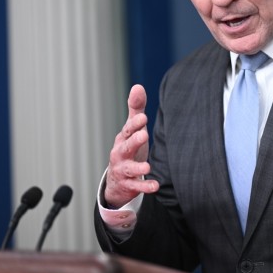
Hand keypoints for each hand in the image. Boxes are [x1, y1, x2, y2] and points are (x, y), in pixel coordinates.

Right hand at [104, 84, 159, 207]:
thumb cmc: (129, 148)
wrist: (117, 179)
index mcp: (123, 138)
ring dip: (138, 168)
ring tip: (147, 168)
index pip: (128, 129)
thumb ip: (136, 109)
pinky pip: (136, 186)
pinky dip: (145, 186)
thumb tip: (138, 86)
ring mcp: (123, 169)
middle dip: (134, 141)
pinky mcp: (128, 184)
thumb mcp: (133, 129)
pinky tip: (155, 186)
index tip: (144, 118)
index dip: (135, 124)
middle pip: (126, 147)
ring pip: (129, 168)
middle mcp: (120, 153)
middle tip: (144, 134)